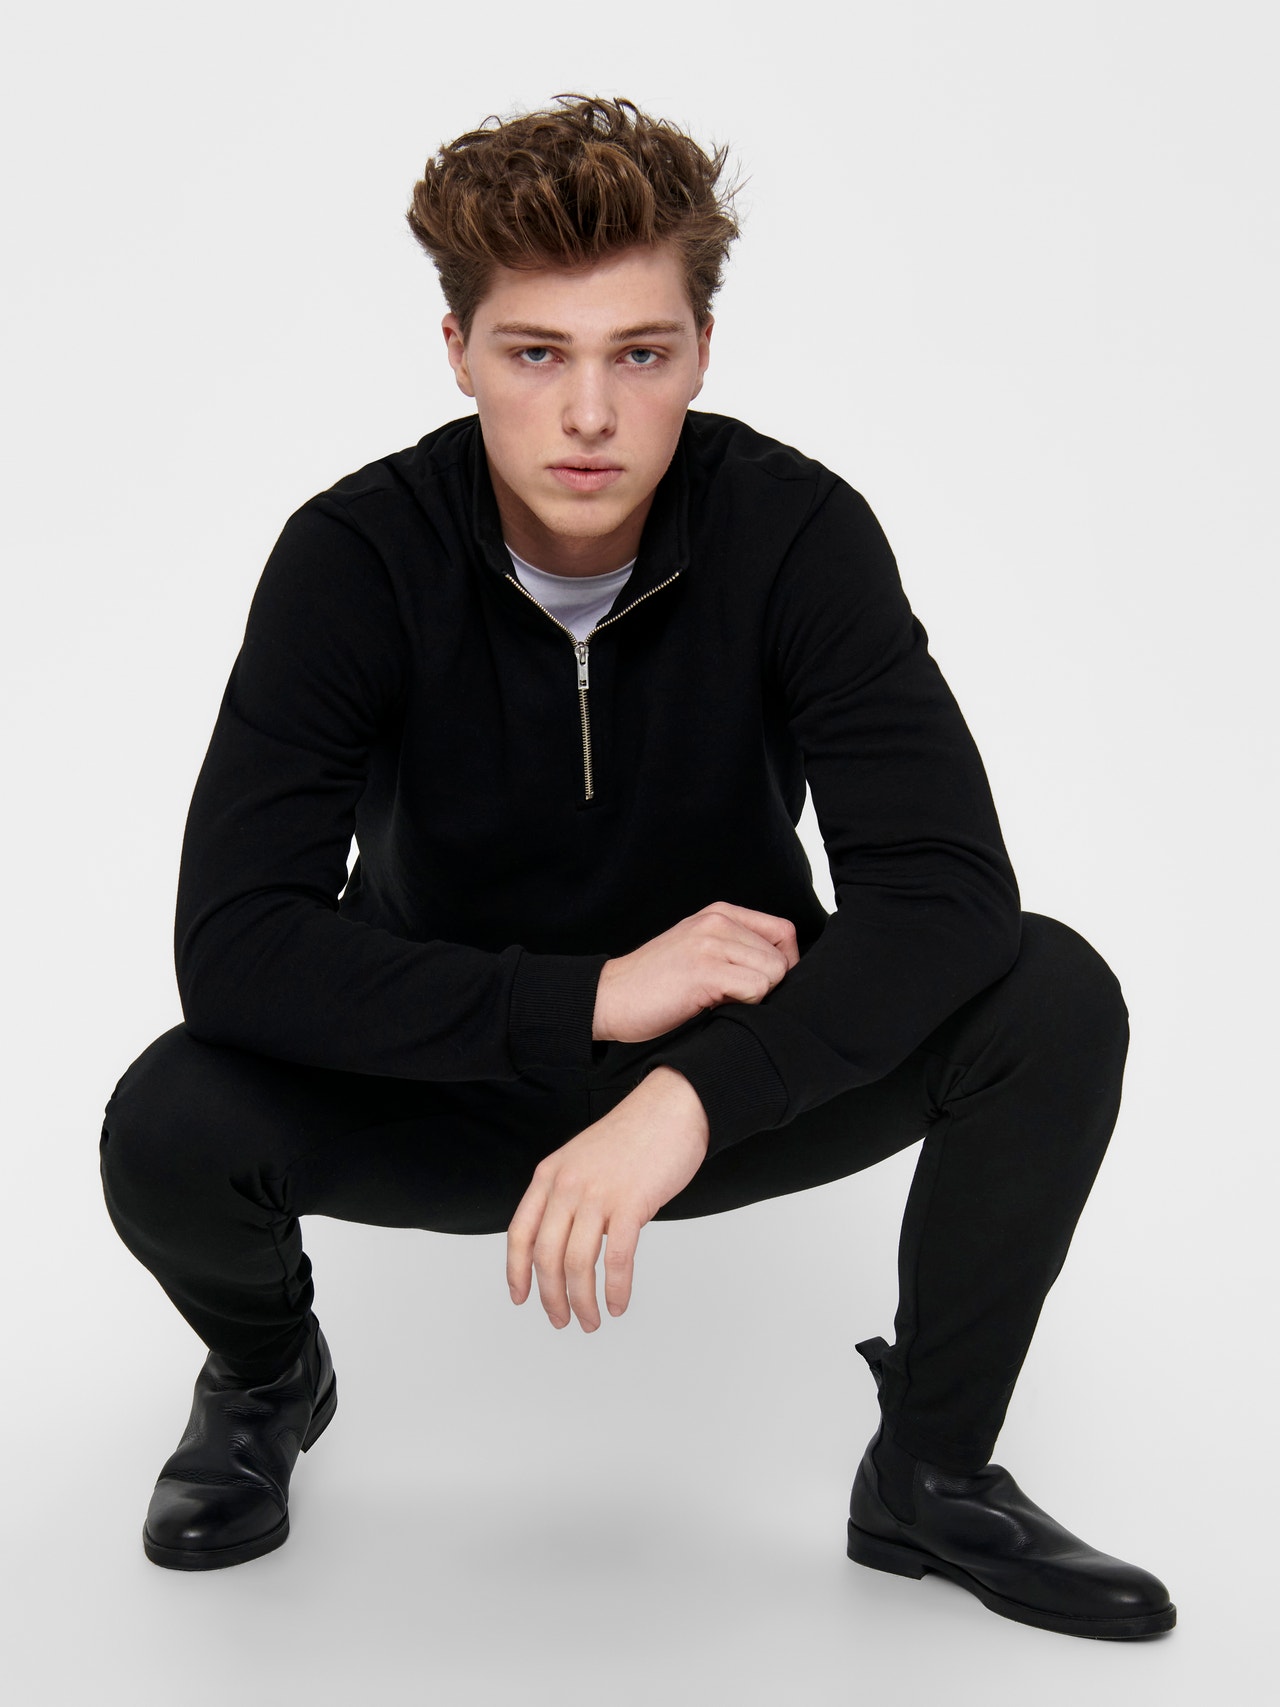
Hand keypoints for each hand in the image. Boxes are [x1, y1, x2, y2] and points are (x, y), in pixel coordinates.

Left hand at [506, 1066, 709, 1331]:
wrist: (672, 1107)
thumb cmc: (634, 1135)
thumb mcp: (582, 1159)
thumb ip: (568, 1194)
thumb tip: (567, 1241)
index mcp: (550, 1174)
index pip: (520, 1233)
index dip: (516, 1271)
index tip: (520, 1297)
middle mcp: (567, 1185)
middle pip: (546, 1256)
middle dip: (551, 1297)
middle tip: (562, 1320)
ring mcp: (598, 1194)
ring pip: (577, 1263)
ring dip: (582, 1301)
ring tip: (591, 1321)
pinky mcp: (631, 1203)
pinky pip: (616, 1259)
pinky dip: (615, 1289)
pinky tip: (619, 1303)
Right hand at [593, 900, 798, 1044]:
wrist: (609, 998)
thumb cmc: (655, 985)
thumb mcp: (698, 950)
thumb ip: (735, 948)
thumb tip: (784, 971)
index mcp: (719, 913)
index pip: (784, 932)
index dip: (785, 964)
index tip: (764, 987)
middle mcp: (717, 921)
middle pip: (782, 957)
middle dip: (770, 987)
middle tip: (737, 1000)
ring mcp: (710, 943)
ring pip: (774, 973)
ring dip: (756, 998)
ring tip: (723, 1003)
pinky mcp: (704, 970)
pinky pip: (757, 988)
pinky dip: (746, 1006)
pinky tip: (716, 1008)